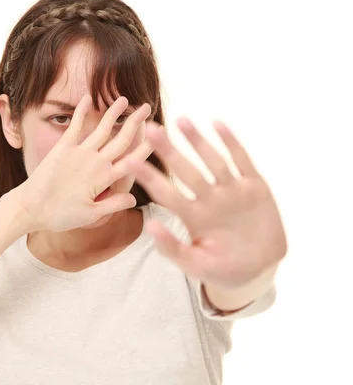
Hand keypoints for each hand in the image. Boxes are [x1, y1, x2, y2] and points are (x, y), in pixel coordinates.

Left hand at [13, 94, 152, 232]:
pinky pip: (75, 125)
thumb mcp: (91, 215)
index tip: (159, 136)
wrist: (30, 207)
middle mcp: (95, 161)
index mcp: (105, 178)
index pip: (133, 161)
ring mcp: (79, 152)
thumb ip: (114, 204)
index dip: (147, 147)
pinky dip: (81, 111)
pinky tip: (88, 97)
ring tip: (125, 99)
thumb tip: (134, 198)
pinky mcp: (62, 147)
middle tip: (146, 108)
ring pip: (102, 128)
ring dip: (114, 112)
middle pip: (121, 138)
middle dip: (136, 122)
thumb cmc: (60, 215)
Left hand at [127, 118, 286, 288]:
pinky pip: (242, 161)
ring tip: (180, 119)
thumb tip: (150, 227)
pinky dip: (231, 143)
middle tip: (151, 129)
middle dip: (169, 150)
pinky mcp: (255, 187)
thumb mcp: (196, 264)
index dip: (149, 176)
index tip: (129, 160)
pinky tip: (217, 124)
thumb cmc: (222, 268)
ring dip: (197, 141)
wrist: (260, 269)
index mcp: (192, 216)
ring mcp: (231, 191)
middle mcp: (209, 199)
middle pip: (185, 170)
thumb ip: (173, 249)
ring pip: (212, 160)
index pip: (165, 192)